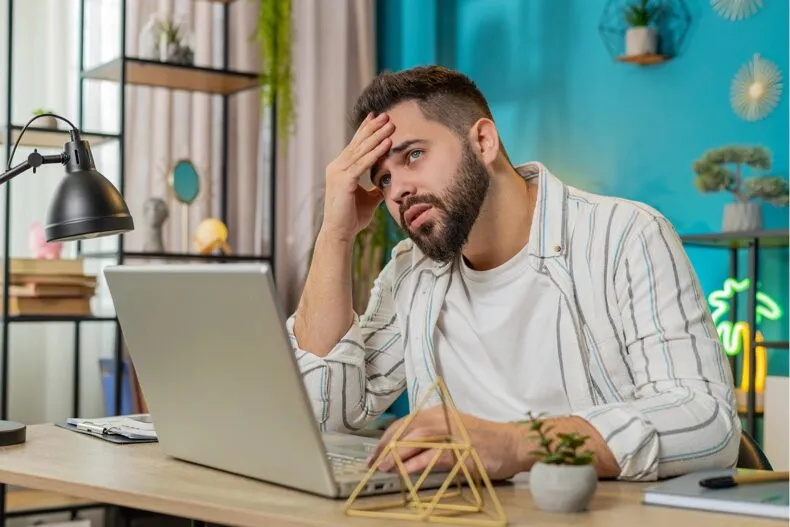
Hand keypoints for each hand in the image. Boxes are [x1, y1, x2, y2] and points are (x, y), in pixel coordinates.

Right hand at [322, 112, 394, 241]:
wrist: (340, 233)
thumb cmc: (351, 218)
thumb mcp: (368, 199)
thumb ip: (374, 188)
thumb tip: (385, 184)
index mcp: (340, 169)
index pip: (355, 145)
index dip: (366, 130)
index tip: (377, 117)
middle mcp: (336, 167)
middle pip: (358, 143)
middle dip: (373, 128)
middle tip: (386, 115)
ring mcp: (338, 173)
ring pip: (361, 150)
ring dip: (377, 136)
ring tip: (390, 124)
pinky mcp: (344, 181)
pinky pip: (363, 163)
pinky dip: (376, 152)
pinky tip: (386, 143)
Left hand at [368, 405, 524, 480]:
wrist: (512, 443)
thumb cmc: (484, 440)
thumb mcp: (452, 433)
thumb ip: (430, 438)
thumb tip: (404, 452)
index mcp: (437, 413)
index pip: (404, 423)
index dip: (387, 438)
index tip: (375, 452)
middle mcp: (441, 418)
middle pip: (405, 430)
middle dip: (386, 447)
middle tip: (373, 462)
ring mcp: (450, 433)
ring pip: (415, 440)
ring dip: (396, 454)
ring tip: (383, 467)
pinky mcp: (460, 450)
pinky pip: (432, 456)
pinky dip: (415, 464)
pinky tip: (404, 471)